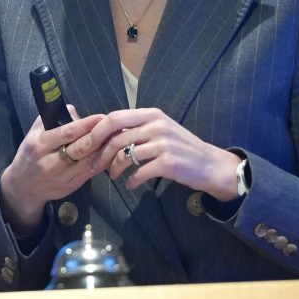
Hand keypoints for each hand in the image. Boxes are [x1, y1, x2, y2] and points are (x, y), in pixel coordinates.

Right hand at [0, 105, 104, 233]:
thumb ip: (51, 120)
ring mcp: (62, 176)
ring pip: (88, 162)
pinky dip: (103, 161)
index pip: (65, 134)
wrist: (24, 187)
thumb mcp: (33, 134)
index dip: (85, 125)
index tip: (100, 117)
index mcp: (39, 145)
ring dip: (105, 149)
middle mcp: (50, 162)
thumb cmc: (30, 154)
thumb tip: (75, 112)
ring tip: (117, 137)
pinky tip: (113, 152)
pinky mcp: (71, 186)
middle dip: (99, 137)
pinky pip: (91, 172)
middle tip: (114, 126)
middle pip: (79, 149)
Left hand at [82, 108, 240, 201]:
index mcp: (152, 114)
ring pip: (124, 155)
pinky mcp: (167, 162)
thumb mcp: (161, 130)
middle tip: (95, 167)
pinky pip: (139, 172)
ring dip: (114, 169)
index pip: (114, 117)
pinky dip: (131, 181)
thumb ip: (138, 128)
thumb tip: (106, 133)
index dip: (97, 131)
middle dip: (101, 154)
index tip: (88, 145)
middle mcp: (156, 125)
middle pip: (116, 138)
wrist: (210, 165)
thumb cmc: (182, 148)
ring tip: (114, 176)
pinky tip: (131, 184)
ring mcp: (162, 143)